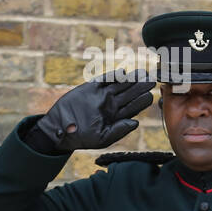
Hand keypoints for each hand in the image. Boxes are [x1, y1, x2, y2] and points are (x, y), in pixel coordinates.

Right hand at [28, 69, 154, 152]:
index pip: (133, 107)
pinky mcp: (89, 88)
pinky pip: (103, 80)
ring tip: (141, 73)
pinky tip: (121, 72)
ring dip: (130, 79)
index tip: (151, 95)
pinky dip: (111, 76)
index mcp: (117, 117)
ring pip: (119, 85)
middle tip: (151, 79)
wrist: (60, 130)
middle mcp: (111, 104)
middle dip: (140, 86)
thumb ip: (119, 130)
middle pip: (129, 93)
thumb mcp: (103, 138)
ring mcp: (101, 95)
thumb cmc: (82, 138)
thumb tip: (136, 123)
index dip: (142, 100)